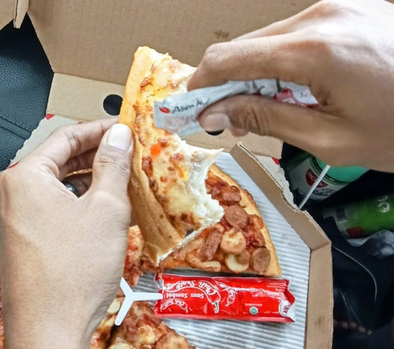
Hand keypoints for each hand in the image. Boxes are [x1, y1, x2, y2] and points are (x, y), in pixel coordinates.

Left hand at [0, 120, 132, 348]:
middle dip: (97, 156)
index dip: (101, 129)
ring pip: (57, 188)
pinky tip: (104, 214)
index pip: (66, 136)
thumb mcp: (106, 210)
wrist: (47, 333)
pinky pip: (53, 212)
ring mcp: (15, 221)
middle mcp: (12, 195)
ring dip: (90, 182)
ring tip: (124, 182)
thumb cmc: (74, 272)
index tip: (128, 128)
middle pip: (59, 160)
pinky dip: (78, 206)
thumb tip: (119, 134)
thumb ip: (113, 165)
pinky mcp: (24, 244)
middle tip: (131, 154)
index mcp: (25, 177)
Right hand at [188, 0, 393, 171]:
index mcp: (314, 49)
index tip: (190, 111)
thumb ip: (265, 119)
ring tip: (275, 109)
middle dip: (228, 83)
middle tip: (230, 120)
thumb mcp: (331, 139)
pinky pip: (302, 32)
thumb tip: (217, 112)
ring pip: (272, 37)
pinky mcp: (355, 8)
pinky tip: (303, 89)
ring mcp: (341, 7)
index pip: (227, 58)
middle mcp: (322, 16)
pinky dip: (287, 60)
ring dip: (259, 73)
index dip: (200, 86)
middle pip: (246, 45)